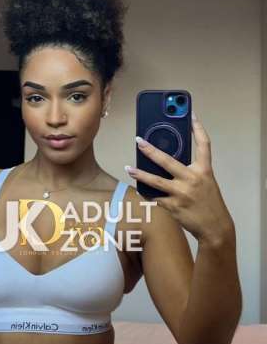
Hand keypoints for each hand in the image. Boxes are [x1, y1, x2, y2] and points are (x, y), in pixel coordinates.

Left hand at [126, 112, 234, 244]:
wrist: (215, 228)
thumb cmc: (209, 204)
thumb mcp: (206, 183)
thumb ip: (191, 172)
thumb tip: (167, 164)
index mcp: (204, 171)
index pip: (204, 145)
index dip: (198, 129)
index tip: (192, 115)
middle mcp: (193, 179)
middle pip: (168, 161)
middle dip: (151, 150)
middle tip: (139, 141)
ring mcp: (182, 193)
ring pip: (156, 181)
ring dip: (140, 174)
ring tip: (129, 168)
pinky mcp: (174, 207)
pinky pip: (155, 198)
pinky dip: (147, 193)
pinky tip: (140, 189)